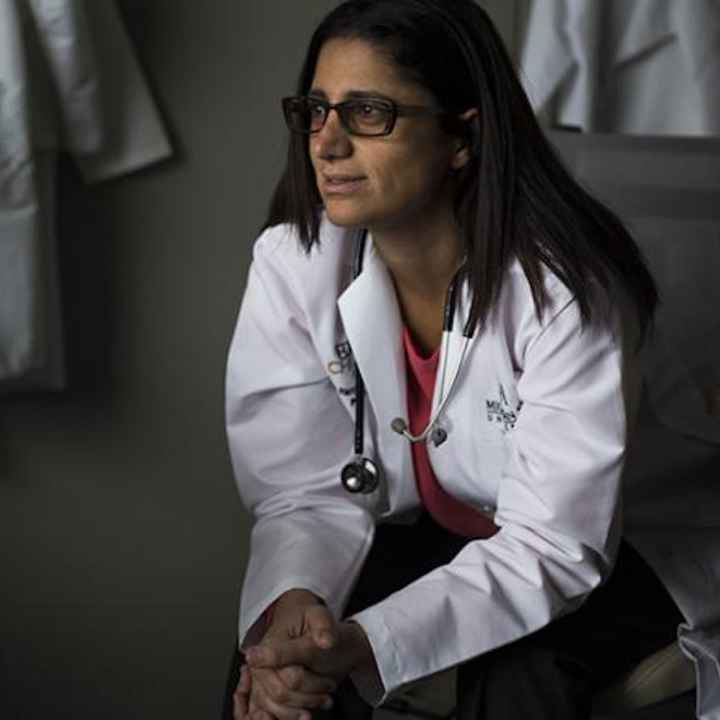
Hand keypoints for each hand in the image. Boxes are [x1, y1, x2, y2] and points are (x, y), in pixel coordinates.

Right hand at [234, 590, 338, 719]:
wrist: (308, 631)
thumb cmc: (312, 624)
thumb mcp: (320, 618)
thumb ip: (322, 628)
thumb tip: (326, 640)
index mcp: (270, 643)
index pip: (289, 673)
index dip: (307, 682)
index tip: (328, 686)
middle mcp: (260, 664)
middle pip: (281, 692)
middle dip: (310, 694)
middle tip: (328, 686)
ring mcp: (260, 681)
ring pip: (276, 708)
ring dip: (304, 707)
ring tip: (323, 698)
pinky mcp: (264, 694)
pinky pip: (271, 714)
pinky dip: (290, 716)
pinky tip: (307, 713)